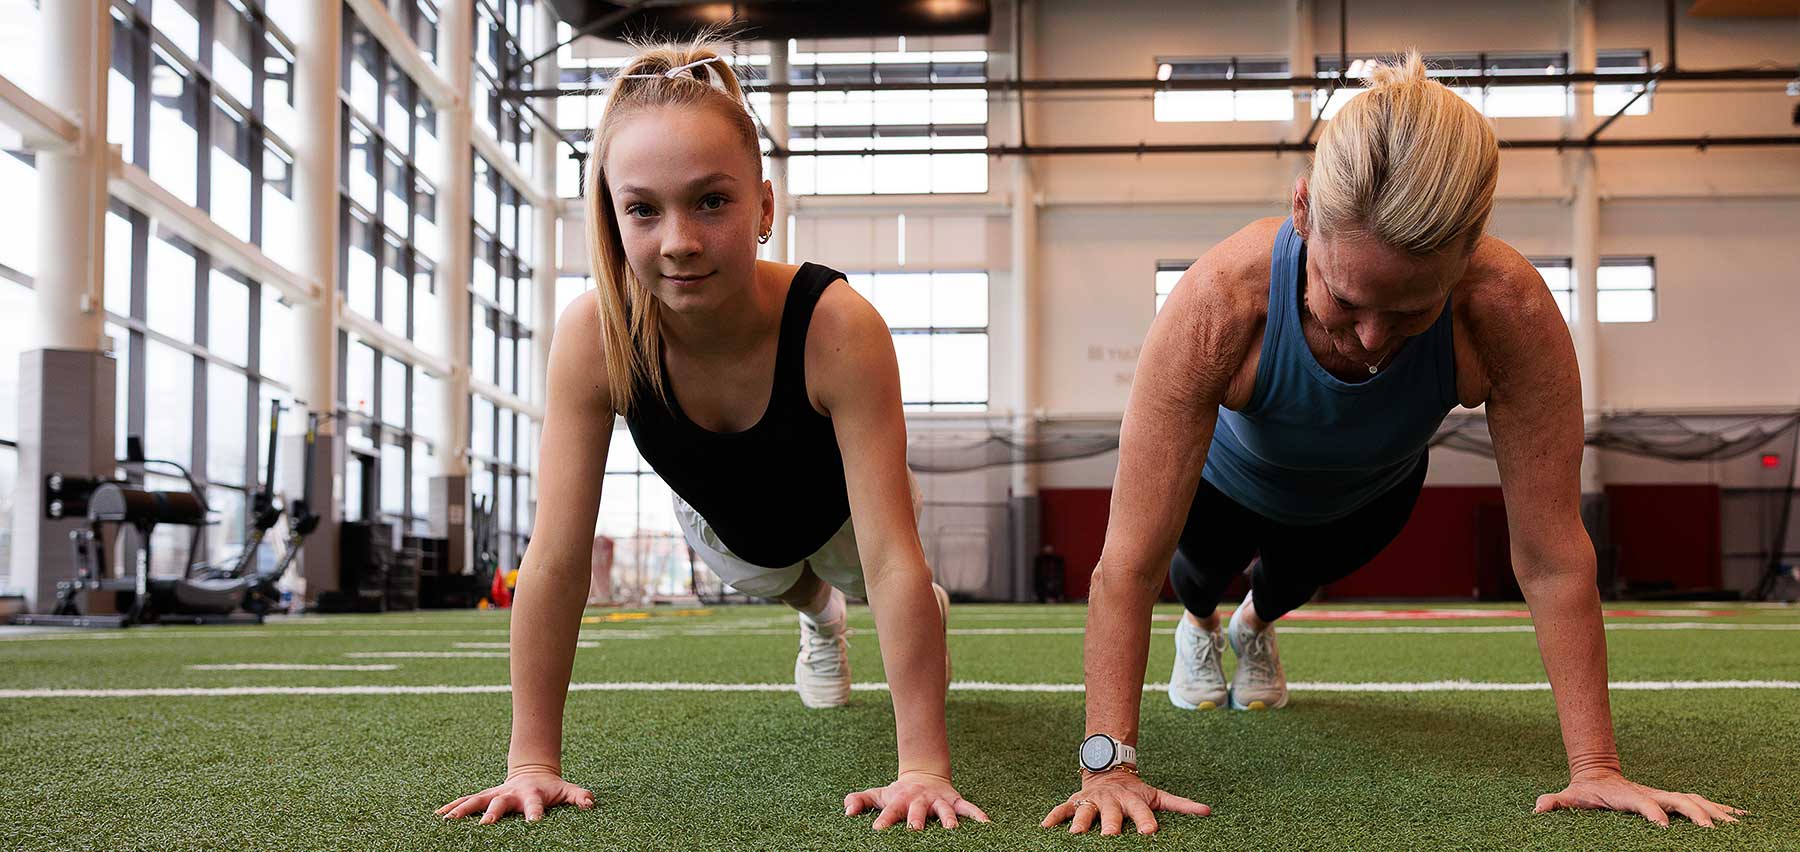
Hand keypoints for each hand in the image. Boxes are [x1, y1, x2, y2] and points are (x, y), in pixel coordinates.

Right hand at [436, 766, 595, 823]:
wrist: (533, 772)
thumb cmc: (552, 787)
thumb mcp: (568, 790)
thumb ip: (580, 796)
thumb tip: (590, 803)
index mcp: (532, 795)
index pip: (535, 806)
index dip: (535, 814)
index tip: (534, 823)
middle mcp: (511, 794)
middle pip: (501, 803)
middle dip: (494, 813)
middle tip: (486, 825)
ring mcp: (496, 794)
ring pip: (477, 800)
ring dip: (464, 809)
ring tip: (448, 820)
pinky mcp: (485, 796)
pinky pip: (467, 800)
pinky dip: (453, 806)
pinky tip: (438, 816)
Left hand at [843, 770, 989, 829]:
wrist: (924, 775)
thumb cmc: (898, 793)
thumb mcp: (878, 795)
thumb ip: (860, 800)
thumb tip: (846, 810)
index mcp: (900, 801)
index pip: (890, 812)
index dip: (883, 821)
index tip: (877, 831)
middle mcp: (920, 801)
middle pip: (918, 811)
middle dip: (916, 821)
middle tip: (914, 832)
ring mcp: (938, 801)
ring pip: (944, 810)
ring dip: (948, 819)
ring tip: (951, 830)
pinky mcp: (954, 800)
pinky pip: (968, 807)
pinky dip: (977, 815)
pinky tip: (987, 825)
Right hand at [1042, 768, 1210, 834]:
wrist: (1109, 769)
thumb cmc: (1136, 791)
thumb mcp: (1157, 795)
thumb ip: (1181, 805)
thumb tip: (1208, 812)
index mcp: (1133, 800)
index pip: (1142, 813)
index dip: (1146, 822)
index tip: (1150, 833)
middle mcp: (1112, 800)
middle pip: (1111, 815)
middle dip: (1109, 825)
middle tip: (1108, 837)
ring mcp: (1092, 800)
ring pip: (1085, 812)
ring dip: (1079, 823)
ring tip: (1075, 835)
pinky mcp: (1075, 801)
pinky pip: (1062, 809)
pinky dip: (1053, 817)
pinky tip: (1044, 828)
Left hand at [1534, 771, 1745, 827]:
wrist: (1597, 774)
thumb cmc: (1584, 792)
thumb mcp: (1568, 797)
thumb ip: (1555, 801)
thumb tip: (1538, 807)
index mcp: (1628, 796)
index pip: (1643, 803)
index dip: (1652, 812)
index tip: (1662, 825)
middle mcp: (1652, 794)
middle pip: (1679, 801)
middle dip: (1695, 813)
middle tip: (1711, 830)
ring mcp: (1665, 796)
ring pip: (1695, 801)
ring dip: (1716, 812)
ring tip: (1736, 826)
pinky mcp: (1673, 800)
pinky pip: (1702, 803)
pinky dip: (1722, 810)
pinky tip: (1742, 819)